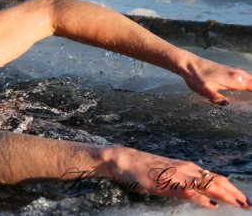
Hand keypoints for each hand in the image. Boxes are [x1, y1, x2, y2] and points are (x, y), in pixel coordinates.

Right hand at [108, 147, 249, 208]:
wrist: (125, 160)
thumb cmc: (144, 169)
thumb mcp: (168, 176)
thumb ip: (185, 183)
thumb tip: (202, 193)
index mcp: (187, 168)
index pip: (215, 178)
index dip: (231, 188)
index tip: (244, 199)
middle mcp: (185, 169)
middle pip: (215, 180)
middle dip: (234, 193)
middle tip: (248, 204)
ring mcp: (176, 175)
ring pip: (205, 184)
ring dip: (224, 194)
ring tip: (238, 204)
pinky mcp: (166, 183)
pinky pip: (186, 191)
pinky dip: (200, 198)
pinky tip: (210, 204)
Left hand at [180, 56, 251, 104]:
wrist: (188, 63)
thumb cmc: (196, 77)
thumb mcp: (204, 90)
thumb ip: (216, 98)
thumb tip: (227, 104)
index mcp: (233, 79)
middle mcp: (236, 74)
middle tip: (251, 102)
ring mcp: (232, 71)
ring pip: (249, 78)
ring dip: (251, 84)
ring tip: (250, 95)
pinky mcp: (228, 70)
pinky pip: (244, 76)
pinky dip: (249, 81)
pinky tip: (247, 84)